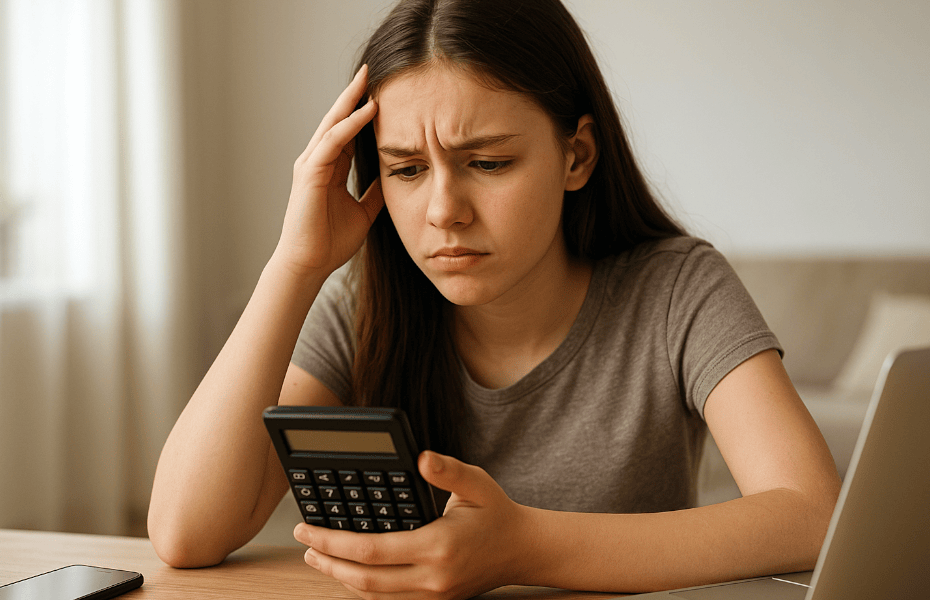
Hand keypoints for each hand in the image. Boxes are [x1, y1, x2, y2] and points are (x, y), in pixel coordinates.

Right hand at [273, 64, 383, 278]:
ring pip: (333, 124)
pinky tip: (368, 111)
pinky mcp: (310, 174)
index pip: (347, 131)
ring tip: (368, 79)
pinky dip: (350, 125)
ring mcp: (310, 165)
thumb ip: (375, 193)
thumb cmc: (331, 241)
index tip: (381, 92)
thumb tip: (396, 180)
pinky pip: (333, 142)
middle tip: (370, 70)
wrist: (310, 264)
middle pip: (337, 119)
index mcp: (329, 168)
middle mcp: (317, 161)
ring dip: (351, 101)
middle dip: (353, 94)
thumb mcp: (364, 212)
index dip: (361, 111)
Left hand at [294, 451, 532, 599]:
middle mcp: (432, 578)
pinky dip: (363, 587)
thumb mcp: (477, 483)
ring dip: (340, 577)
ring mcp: (432, 595)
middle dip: (327, 561)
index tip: (309, 529)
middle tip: (303, 543)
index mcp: (437, 546)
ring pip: (373, 595)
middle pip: (364, 579)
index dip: (333, 541)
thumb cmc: (497, 513)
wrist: (523, 550)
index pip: (371, 550)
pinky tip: (349, 570)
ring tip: (318, 557)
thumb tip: (422, 458)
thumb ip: (448, 471)